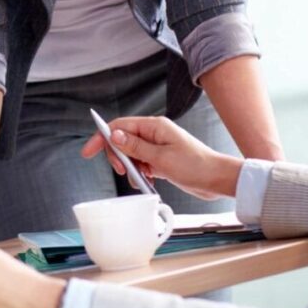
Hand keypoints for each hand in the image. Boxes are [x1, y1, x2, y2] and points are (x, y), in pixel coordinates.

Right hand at [80, 115, 242, 201]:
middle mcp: (155, 134)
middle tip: (123, 171)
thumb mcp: (161, 158)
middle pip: (123, 140)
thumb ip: (135, 147)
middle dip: (118, 156)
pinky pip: (142, 163)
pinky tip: (148, 181)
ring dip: (131, 168)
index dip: (102, 137)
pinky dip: (140, 173)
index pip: (119, 126)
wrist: (218, 179)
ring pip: (131, 154)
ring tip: (141, 179)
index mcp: (154, 127)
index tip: (89, 152)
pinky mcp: (162, 159)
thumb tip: (114, 135)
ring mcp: (158, 146)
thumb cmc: (196, 166)